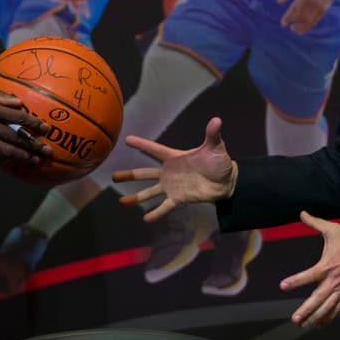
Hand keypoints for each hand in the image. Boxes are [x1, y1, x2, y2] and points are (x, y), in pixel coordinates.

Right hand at [0, 81, 50, 167]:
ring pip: (3, 151)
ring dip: (20, 157)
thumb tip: (19, 103)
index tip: (46, 129)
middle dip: (33, 146)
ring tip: (34, 161)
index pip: (17, 118)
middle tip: (47, 152)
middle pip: (14, 138)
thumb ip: (0, 96)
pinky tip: (8, 163)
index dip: (33, 124)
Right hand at [113, 117, 237, 222]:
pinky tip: (145, 219)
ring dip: (137, 197)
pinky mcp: (179, 199)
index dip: (141, 145)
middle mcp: (169, 172)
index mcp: (175, 157)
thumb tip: (217, 120)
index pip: (154, 150)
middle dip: (130, 175)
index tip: (127, 140)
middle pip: (145, 173)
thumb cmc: (219, 162)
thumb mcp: (215, 147)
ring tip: (122, 202)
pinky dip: (156, 212)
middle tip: (112, 176)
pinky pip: (164, 206)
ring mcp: (172, 186)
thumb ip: (212, 135)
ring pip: (150, 192)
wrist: (227, 182)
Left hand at [278, 0, 338, 33]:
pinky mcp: (323, 9)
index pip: (294, 9)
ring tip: (295, 29)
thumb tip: (278, 1)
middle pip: (301, 16)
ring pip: (309, 20)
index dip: (288, 18)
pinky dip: (309, 26)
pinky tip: (304, 28)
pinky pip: (316, 20)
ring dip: (302, 27)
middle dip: (295, 23)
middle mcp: (311, 1)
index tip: (283, 24)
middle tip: (290, 27)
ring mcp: (318, 6)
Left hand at [280, 212, 339, 327]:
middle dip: (306, 310)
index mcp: (328, 265)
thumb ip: (316, 223)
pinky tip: (319, 324)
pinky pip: (337, 310)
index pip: (309, 275)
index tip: (283, 285)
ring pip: (327, 308)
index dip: (296, 281)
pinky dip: (328, 318)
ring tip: (303, 324)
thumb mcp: (334, 230)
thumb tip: (302, 213)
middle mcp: (334, 280)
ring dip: (315, 317)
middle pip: (318, 298)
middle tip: (295, 318)